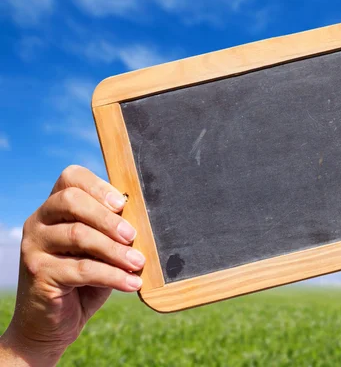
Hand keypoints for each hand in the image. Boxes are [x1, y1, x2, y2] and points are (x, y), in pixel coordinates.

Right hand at [0, 166, 144, 365]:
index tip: (123, 204)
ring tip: (139, 262)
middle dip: (107, 217)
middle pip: (72, 200)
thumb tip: (145, 219)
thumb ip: (115, 232)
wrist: (53, 323)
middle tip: (133, 235)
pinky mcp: (38, 272)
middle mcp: (39, 220)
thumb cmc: (86, 280)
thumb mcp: (102, 251)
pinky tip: (132, 283)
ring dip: (115, 250)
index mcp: (56, 207)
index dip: (99, 186)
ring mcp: (34, 245)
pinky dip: (112, 276)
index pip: (71, 178)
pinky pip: (82, 269)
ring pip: (78, 235)